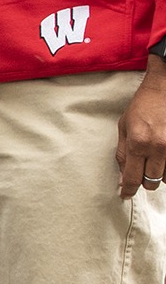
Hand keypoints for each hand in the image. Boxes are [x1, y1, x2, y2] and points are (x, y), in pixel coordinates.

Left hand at [117, 57, 165, 198]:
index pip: (133, 177)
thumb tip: (122, 177)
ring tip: (155, 159)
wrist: (164, 88)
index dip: (128, 190)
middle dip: (145, 180)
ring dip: (160, 174)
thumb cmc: (142, 106)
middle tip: (142, 170)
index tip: (125, 195)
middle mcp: (159, 148)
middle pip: (153, 181)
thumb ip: (123, 153)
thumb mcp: (124, 126)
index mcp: (139, 143)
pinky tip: (163, 157)